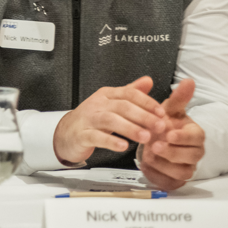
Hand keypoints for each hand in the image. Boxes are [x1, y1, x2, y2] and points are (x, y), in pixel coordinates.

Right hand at [53, 76, 167, 165]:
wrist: (66, 133)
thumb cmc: (92, 118)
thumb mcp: (111, 102)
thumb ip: (130, 92)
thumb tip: (148, 81)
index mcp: (107, 95)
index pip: (129, 93)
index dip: (147, 102)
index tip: (161, 112)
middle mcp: (97, 104)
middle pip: (122, 106)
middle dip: (143, 116)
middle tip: (159, 126)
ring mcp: (88, 119)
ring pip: (110, 120)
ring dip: (130, 128)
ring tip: (145, 137)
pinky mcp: (82, 135)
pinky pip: (96, 137)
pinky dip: (110, 141)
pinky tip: (123, 146)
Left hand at [138, 78, 204, 191]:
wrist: (155, 140)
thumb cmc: (165, 124)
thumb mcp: (169, 110)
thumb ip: (178, 98)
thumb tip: (188, 81)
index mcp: (195, 134)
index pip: (197, 137)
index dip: (183, 137)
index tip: (168, 134)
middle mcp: (194, 152)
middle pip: (192, 156)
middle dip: (173, 152)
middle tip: (154, 146)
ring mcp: (186, 166)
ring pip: (183, 172)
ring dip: (165, 164)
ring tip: (148, 155)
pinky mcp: (175, 179)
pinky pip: (171, 182)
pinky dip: (159, 175)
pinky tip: (147, 166)